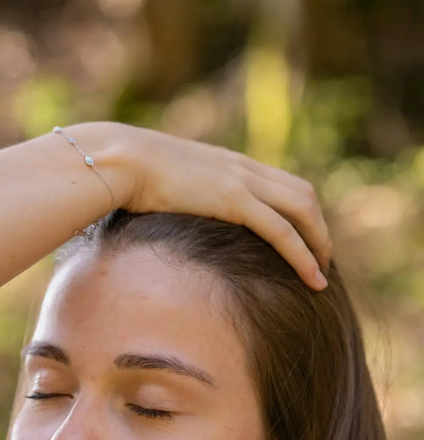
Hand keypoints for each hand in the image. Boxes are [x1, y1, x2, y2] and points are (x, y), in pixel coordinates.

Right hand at [102, 124, 330, 290]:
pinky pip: (282, 231)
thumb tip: (171, 218)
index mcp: (230, 164)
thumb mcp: (165, 183)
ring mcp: (241, 181)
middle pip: (303, 195)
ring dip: (319, 245)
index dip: (301, 214)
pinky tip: (313, 279)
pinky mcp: (234, 200)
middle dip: (319, 230)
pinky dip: (304, 255)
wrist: (117, 160)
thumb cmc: (128, 176)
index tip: (304, 242)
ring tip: (321, 277)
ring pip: (303, 211)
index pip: (282, 185)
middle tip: (321, 263)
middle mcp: (244, 168)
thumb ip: (181, 197)